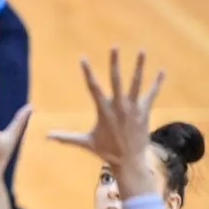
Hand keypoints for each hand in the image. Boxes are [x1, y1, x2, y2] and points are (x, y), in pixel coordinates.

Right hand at [46, 49, 162, 189]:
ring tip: (142, 50)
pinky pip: (152, 94)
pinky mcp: (145, 112)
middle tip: (115, 46)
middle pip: (117, 80)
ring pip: (136, 83)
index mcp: (103, 110)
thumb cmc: (105, 152)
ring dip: (139, 66)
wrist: (129, 162)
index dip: (87, 72)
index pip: (93, 87)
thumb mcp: (85, 143)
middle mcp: (119, 106)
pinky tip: (162, 71)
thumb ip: (66, 137)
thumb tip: (46, 137)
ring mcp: (134, 108)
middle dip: (115, 62)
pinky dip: (157, 83)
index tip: (83, 58)